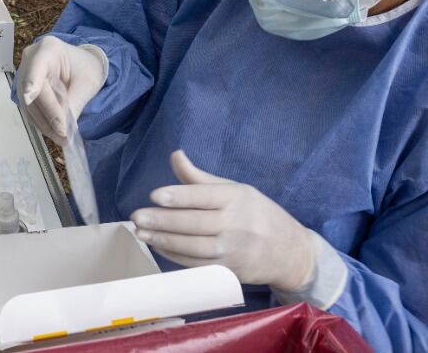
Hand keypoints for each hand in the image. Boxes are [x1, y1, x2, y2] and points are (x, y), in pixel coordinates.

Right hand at [16, 37, 106, 143]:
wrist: (83, 66)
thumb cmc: (86, 69)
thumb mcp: (86, 84)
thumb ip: (74, 102)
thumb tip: (62, 128)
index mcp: (48, 49)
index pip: (36, 68)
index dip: (33, 84)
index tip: (31, 97)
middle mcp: (30, 59)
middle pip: (32, 91)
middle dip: (46, 115)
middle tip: (62, 135)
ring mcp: (25, 74)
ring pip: (28, 104)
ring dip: (44, 123)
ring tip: (61, 138)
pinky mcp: (25, 89)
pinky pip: (30, 108)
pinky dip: (42, 122)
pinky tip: (55, 132)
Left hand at [130, 151, 318, 293]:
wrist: (290, 252)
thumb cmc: (257, 214)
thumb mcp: (236, 189)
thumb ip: (201, 178)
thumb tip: (175, 155)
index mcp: (236, 198)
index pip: (203, 196)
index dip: (178, 196)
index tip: (154, 195)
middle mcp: (235, 224)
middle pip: (194, 223)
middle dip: (163, 220)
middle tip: (137, 217)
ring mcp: (232, 250)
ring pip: (193, 246)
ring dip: (164, 240)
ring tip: (141, 232)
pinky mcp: (228, 271)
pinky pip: (197, 264)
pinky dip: (175, 256)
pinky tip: (158, 246)